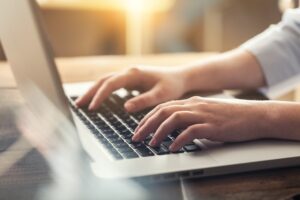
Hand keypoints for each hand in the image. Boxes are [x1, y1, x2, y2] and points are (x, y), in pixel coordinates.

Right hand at [75, 66, 186, 111]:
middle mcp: (129, 72)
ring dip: (93, 91)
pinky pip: (112, 85)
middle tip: (77, 105)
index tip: (92, 108)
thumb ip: (144, 100)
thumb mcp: (161, 95)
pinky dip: (102, 91)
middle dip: (89, 92)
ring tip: (82, 103)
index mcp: (134, 74)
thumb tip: (125, 107)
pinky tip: (97, 100)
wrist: (180, 77)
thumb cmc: (172, 86)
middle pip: (103, 80)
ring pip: (105, 81)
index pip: (111, 83)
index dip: (100, 96)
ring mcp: (128, 75)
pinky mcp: (130, 80)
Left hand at [133, 97, 273, 151]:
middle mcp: (194, 105)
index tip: (139, 128)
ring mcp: (203, 114)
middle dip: (146, 125)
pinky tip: (173, 148)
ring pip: (173, 119)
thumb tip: (173, 128)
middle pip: (163, 112)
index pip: (163, 107)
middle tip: (136, 137)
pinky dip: (179, 140)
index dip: (148, 118)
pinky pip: (191, 131)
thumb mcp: (206, 112)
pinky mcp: (212, 125)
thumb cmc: (230, 116)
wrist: (254, 115)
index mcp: (191, 102)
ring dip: (159, 132)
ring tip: (151, 144)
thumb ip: (190, 116)